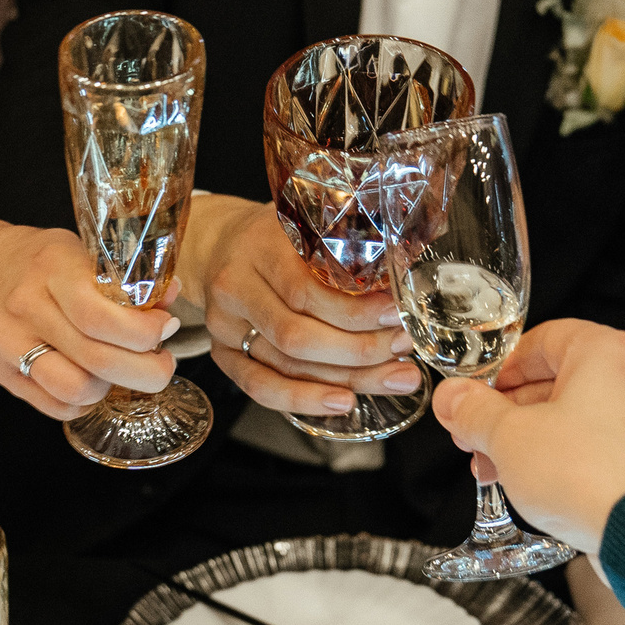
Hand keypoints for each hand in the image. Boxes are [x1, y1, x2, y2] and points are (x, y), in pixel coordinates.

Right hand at [0, 225, 178, 418]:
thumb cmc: (36, 261)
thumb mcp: (79, 251)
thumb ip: (123, 278)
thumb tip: (169, 300)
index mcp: (51, 268)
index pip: (100, 316)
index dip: (143, 332)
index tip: (164, 329)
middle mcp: (26, 308)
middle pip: (96, 359)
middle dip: (145, 371)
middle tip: (162, 365)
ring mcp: (9, 345)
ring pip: (76, 391)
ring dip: (111, 387)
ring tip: (119, 369)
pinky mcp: (2, 374)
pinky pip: (56, 407)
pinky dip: (85, 403)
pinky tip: (92, 380)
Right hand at [186, 194, 421, 416]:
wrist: (220, 244)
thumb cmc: (275, 236)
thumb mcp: (308, 222)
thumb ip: (345, 247)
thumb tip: (405, 276)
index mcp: (258, 248)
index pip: (306, 292)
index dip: (354, 311)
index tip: (395, 315)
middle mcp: (235, 289)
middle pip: (296, 336)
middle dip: (358, 350)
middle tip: (402, 349)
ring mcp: (224, 326)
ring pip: (286, 366)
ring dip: (346, 378)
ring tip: (394, 378)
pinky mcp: (222, 354)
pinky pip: (260, 388)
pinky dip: (304, 399)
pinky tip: (344, 402)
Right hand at [431, 319, 624, 554]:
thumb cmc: (584, 473)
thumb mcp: (508, 437)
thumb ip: (474, 411)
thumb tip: (451, 397)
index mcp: (604, 352)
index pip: (543, 338)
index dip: (500, 366)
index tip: (474, 393)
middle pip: (556, 380)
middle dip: (506, 412)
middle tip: (475, 437)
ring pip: (573, 416)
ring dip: (527, 439)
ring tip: (494, 471)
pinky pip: (595, 445)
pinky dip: (561, 457)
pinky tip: (532, 486)